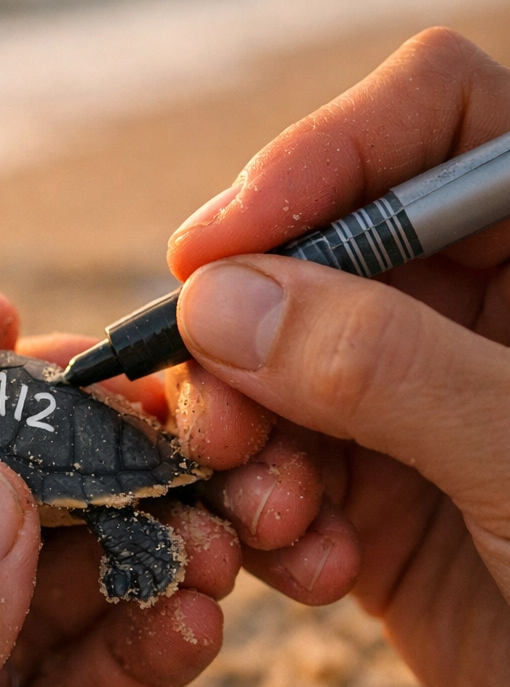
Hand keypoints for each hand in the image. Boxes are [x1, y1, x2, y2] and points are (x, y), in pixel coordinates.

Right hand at [167, 27, 509, 686]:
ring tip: (271, 519)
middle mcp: (469, 308)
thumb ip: (383, 365)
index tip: (216, 247)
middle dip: (244, 344)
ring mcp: (408, 399)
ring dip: (247, 447)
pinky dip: (268, 519)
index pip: (428, 119)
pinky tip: (312, 567)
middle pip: (310, 258)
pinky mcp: (367, 489)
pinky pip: (274, 469)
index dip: (318, 159)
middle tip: (220, 422)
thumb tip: (219, 302)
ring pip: (268, 373)